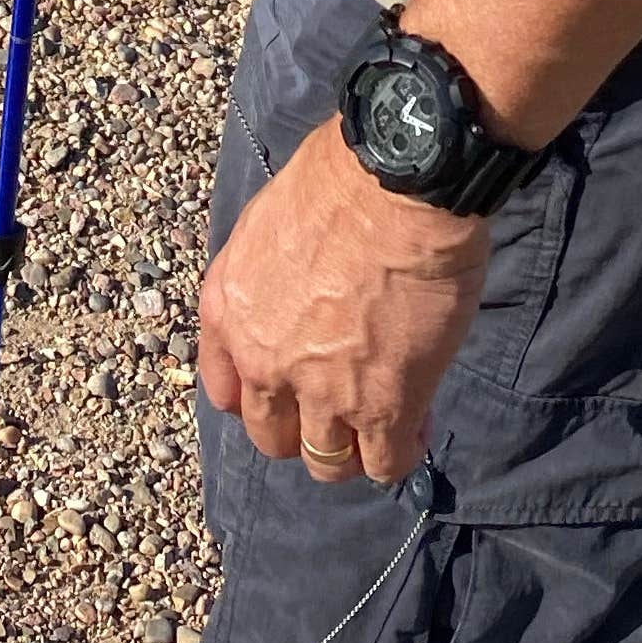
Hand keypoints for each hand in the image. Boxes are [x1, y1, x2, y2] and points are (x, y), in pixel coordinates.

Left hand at [196, 117, 488, 484]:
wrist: (395, 182)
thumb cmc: (341, 178)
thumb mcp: (270, 223)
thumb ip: (272, 276)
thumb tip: (301, 290)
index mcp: (229, 310)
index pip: (224, 388)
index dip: (261, 392)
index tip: (291, 383)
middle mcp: (263, 360)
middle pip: (271, 435)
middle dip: (304, 426)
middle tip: (340, 402)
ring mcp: (321, 392)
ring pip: (324, 461)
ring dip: (351, 449)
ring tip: (381, 424)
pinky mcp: (382, 407)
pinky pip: (384, 463)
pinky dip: (400, 453)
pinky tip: (416, 426)